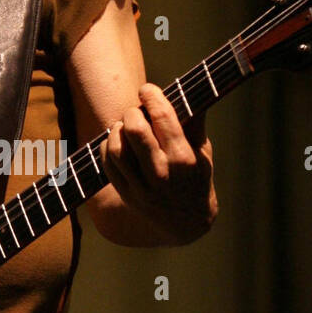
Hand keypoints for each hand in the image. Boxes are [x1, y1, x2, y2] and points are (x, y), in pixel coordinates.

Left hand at [100, 84, 216, 243]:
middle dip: (133, 113)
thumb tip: (192, 89)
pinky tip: (117, 141)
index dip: (151, 96)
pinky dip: (108, 146)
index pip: (162, 117)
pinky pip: (108, 163)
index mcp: (183, 159)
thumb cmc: (197, 179)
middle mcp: (161, 173)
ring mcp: (141, 187)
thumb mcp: (203, 153)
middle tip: (137, 111)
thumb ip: (195, 123)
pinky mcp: (126, 194)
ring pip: (117, 147)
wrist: (186, 224)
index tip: (147, 90)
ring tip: (126, 127)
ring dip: (118, 129)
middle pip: (134, 130)